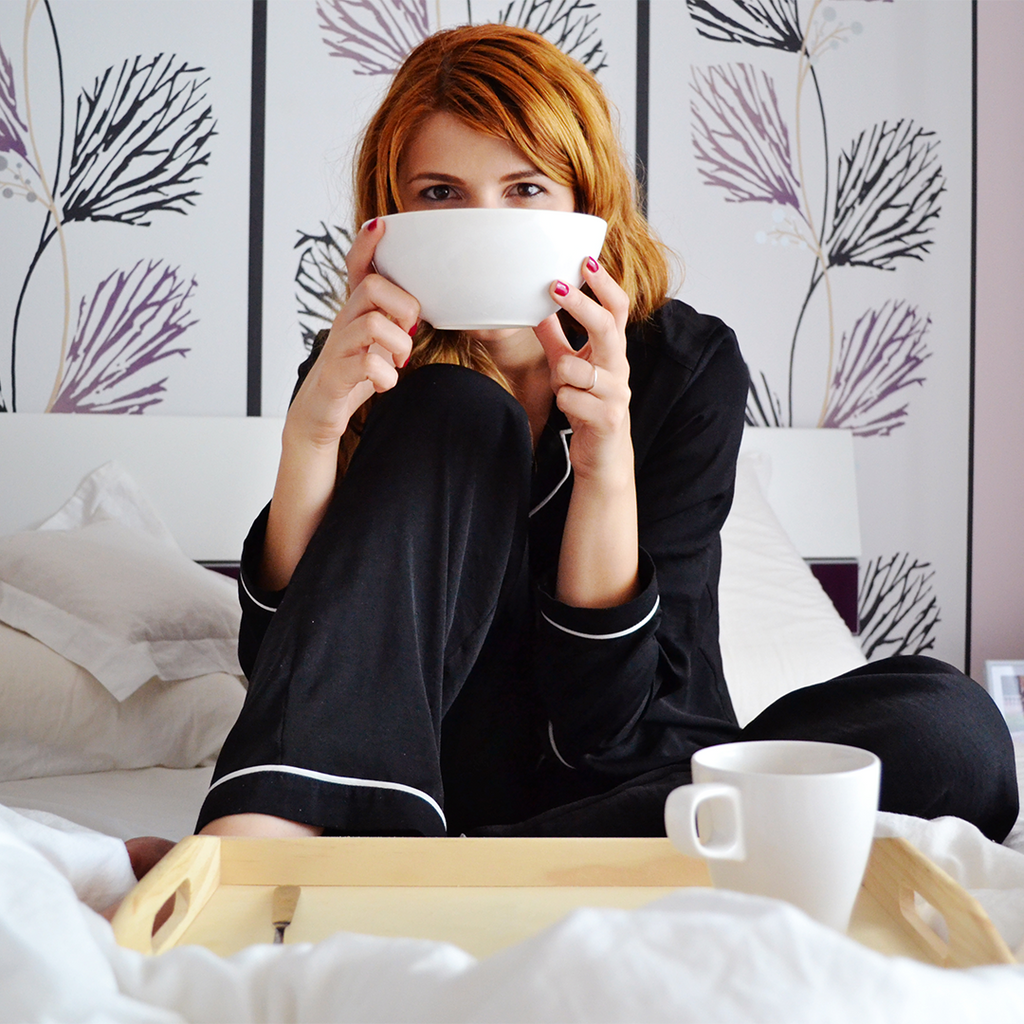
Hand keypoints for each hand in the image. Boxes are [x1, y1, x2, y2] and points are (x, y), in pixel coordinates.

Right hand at [289, 218, 419, 446]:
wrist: (320, 415)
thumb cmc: (355, 376)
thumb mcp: (380, 343)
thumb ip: (398, 322)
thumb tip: (431, 307)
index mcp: (356, 312)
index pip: (356, 267)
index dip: (367, 245)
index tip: (380, 224)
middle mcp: (343, 323)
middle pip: (371, 287)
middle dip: (404, 305)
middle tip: (411, 331)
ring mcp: (337, 348)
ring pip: (372, 323)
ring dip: (399, 344)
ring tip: (400, 363)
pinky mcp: (335, 376)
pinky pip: (366, 363)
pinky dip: (386, 376)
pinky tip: (385, 383)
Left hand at [533, 256, 632, 482]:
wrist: (603, 455)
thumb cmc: (587, 406)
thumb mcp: (568, 367)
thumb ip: (557, 340)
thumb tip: (537, 309)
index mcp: (612, 352)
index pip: (617, 310)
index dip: (604, 285)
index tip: (586, 261)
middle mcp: (619, 368)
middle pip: (607, 328)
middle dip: (581, 305)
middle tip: (556, 286)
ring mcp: (616, 393)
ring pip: (576, 369)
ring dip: (560, 376)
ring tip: (563, 388)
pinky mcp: (607, 418)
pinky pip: (570, 399)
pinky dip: (562, 401)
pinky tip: (570, 410)